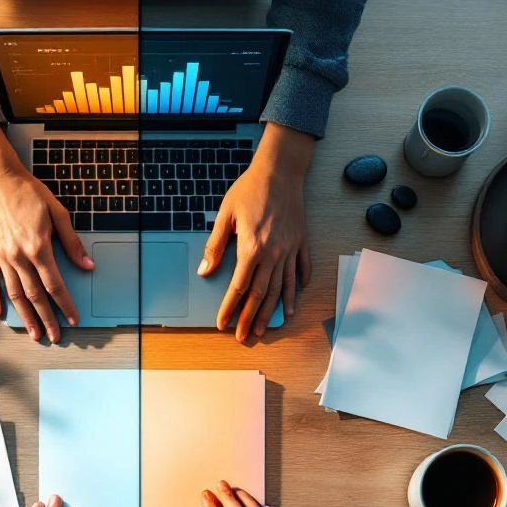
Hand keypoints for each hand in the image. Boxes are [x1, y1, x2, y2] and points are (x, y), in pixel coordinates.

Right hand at [0, 127, 93, 343]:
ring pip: (15, 293)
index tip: (73, 319)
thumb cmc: (29, 194)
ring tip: (33, 333)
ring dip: (25, 316)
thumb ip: (72, 243)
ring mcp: (2, 256)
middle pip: (35, 295)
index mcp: (38, 248)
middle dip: (46, 319)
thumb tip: (87, 266)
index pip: (55, 285)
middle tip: (54, 336)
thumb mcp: (58, 213)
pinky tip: (1, 313)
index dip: (65, 304)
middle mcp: (18, 256)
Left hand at [198, 124, 313, 342]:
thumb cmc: (251, 189)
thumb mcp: (226, 215)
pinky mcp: (301, 242)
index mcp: (252, 248)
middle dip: (249, 318)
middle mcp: (273, 253)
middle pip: (261, 294)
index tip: (222, 323)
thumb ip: (215, 246)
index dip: (229, 308)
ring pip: (282, 288)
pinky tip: (293, 301)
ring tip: (265, 328)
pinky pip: (301, 270)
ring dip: (273, 311)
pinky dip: (297, 288)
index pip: (238, 287)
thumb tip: (205, 271)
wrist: (281, 170)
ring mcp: (290, 249)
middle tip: (243, 336)